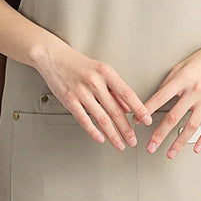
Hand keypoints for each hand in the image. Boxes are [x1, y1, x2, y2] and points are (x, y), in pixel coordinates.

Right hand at [33, 41, 151, 150]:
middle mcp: (95, 82)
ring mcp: (81, 92)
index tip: (147, 120)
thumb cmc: (78, 64)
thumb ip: (114, 89)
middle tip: (133, 140)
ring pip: (102, 118)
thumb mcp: (101, 70)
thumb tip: (128, 107)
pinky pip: (84, 120)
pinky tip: (101, 139)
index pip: (127, 94)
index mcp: (106, 73)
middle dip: (126, 129)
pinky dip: (94, 132)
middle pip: (115, 111)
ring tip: (120, 144)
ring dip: (113, 135)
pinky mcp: (69, 100)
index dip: (139, 109)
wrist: (53, 57)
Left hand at [143, 37, 200, 157]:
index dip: (147, 111)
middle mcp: (195, 91)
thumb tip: (155, 100)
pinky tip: (195, 148)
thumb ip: (168, 83)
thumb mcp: (180, 66)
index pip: (160, 98)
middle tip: (150, 146)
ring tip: (170, 153)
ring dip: (179, 142)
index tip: (138, 121)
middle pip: (174, 117)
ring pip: (191, 126)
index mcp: (183, 79)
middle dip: (160, 134)